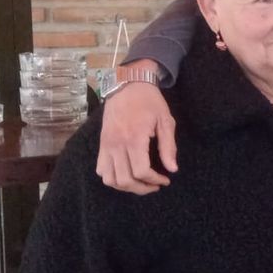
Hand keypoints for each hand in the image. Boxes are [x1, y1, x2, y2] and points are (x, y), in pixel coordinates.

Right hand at [95, 62, 177, 193]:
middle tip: (155, 185)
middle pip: (124, 180)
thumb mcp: (165, 121)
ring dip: (125, 186)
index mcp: (134, 138)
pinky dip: (112, 178)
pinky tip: (126, 174)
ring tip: (140, 183)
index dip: (154, 180)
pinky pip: (101, 169)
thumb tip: (172, 169)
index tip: (165, 180)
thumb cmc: (150, 102)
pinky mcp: (101, 144)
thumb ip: (168, 147)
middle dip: (141, 188)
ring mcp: (106, 145)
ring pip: (109, 178)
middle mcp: (116, 144)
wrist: (127, 84)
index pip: (141, 171)